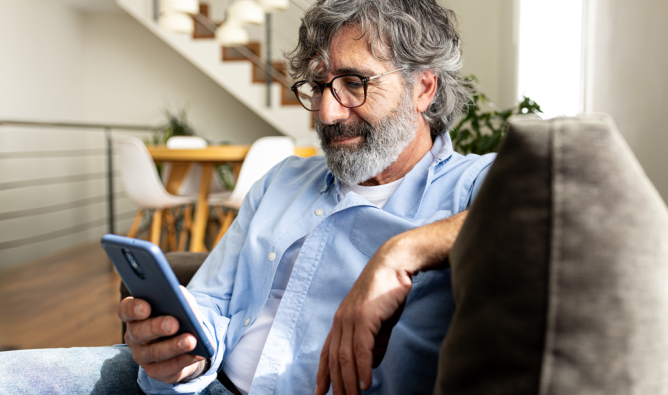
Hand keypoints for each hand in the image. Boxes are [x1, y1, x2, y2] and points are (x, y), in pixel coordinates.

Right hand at [117, 286, 209, 383]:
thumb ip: (180, 298)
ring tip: (191, 341)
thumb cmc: (180, 315)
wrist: (187, 339)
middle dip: (157, 327)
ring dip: (174, 347)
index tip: (146, 307)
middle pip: (139, 332)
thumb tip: (183, 299)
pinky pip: (167, 368)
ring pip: (154, 353)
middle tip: (174, 324)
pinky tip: (197, 354)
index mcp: (135, 314)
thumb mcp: (182, 302)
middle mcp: (134, 336)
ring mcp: (142, 355)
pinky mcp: (155, 371)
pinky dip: (184, 360)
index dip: (133, 309)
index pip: (125, 310)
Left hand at [315, 240, 412, 394]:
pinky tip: (365, 383)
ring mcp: (351, 318)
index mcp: (341, 321)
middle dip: (337, 384)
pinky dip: (362, 368)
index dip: (322, 374)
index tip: (320, 393)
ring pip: (346, 357)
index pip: (327, 352)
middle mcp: (340, 320)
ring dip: (349, 382)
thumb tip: (369, 365)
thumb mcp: (379, 323)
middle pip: (335, 360)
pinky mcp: (364, 317)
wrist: (395, 265)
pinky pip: (361, 349)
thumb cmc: (388, 292)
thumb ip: (374, 344)